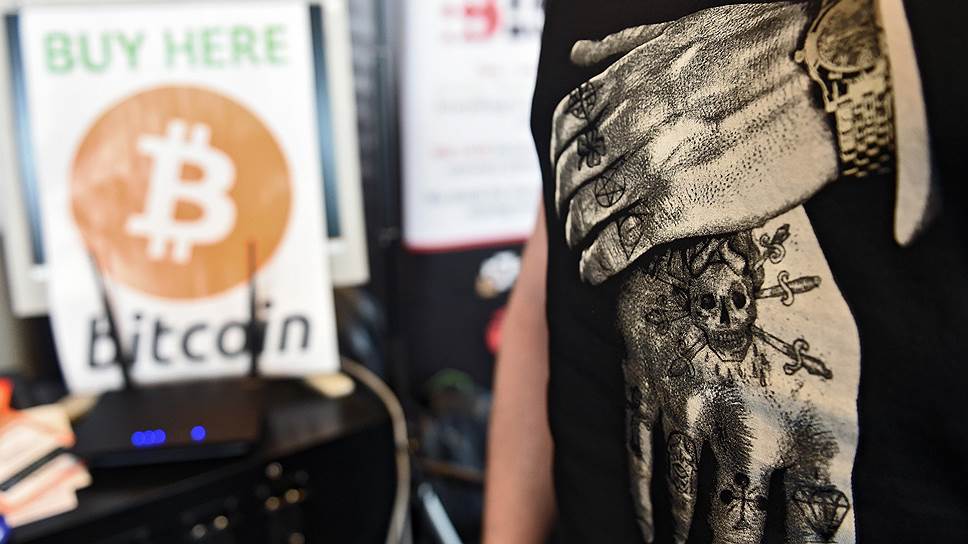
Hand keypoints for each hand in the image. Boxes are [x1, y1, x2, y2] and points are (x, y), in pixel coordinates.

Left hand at [551, 1, 839, 284]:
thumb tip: (579, 57)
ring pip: (588, 211)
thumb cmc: (767, 46)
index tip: (568, 171)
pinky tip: (595, 271)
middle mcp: (630, 124)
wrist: (830, 80)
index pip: (568, 126)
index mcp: (629, 81)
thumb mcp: (685, 29)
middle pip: (573, 173)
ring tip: (583, 246)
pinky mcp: (680, 208)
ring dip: (577, 234)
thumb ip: (626, 46)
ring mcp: (652, 167)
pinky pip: (618, 244)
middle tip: (574, 216)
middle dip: (566, 198)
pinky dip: (597, 262)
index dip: (561, 155)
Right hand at [616, 208, 858, 542]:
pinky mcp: (645, 386)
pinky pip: (642, 463)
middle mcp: (750, 426)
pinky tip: (653, 534)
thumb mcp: (840, 359)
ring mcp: (689, 408)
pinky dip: (647, 508)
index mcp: (816, 423)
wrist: (721, 214)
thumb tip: (824, 495)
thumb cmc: (796, 286)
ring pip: (685, 507)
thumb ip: (832, 435)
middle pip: (744, 532)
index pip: (821, 529)